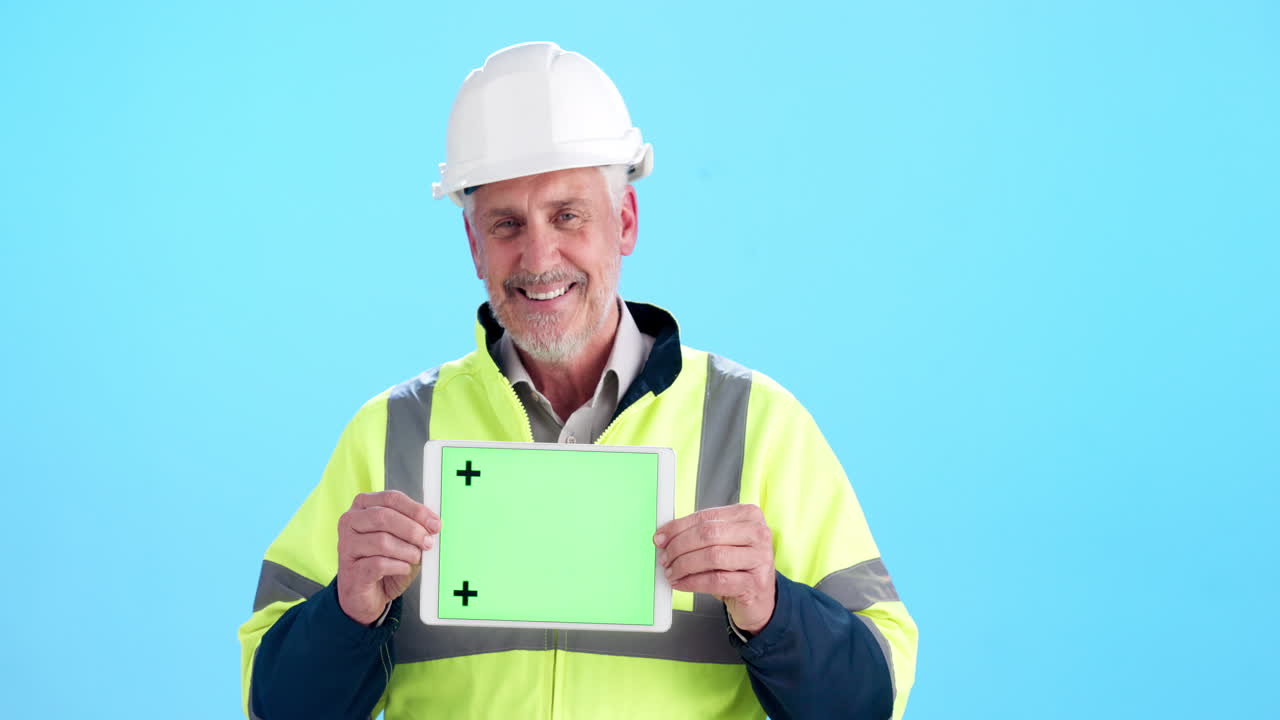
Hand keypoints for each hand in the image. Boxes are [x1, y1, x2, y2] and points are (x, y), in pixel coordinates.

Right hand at [337, 490, 440, 625]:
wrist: (367, 594)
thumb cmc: (384, 562)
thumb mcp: (401, 540)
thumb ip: (414, 527)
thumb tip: (433, 524)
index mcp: (363, 506)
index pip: (391, 498)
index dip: (416, 510)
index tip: (435, 524)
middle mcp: (350, 521)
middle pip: (384, 516)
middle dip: (412, 530)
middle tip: (428, 542)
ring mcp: (346, 545)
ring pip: (382, 541)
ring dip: (407, 551)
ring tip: (415, 558)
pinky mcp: (350, 569)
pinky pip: (379, 564)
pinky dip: (398, 566)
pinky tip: (404, 568)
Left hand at [654, 504, 775, 633]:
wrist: (759, 598)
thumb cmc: (737, 566)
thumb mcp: (722, 543)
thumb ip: (699, 534)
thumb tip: (664, 536)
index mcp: (748, 515)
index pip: (706, 516)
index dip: (678, 527)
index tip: (661, 537)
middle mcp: (758, 533)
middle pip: (708, 534)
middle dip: (679, 546)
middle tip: (664, 558)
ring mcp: (759, 559)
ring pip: (712, 557)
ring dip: (684, 565)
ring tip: (672, 572)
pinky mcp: (755, 583)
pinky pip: (716, 581)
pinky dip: (693, 582)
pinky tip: (681, 583)